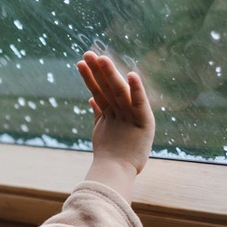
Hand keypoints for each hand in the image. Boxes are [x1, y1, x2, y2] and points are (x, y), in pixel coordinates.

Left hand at [76, 52, 155, 201]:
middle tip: (89, 53)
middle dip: (99, 70)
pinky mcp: (144, 124)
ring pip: (118, 93)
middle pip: (109, 87)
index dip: (91, 77)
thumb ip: (100, 113)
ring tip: (98, 57)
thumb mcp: (105, 129)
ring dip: (108, 75)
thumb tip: (91, 97)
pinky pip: (139, 104)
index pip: (101, 91)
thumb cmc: (115, 155)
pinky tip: (132, 76)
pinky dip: (136, 90)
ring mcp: (132, 117)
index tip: (83, 62)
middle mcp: (125, 112)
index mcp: (116, 112)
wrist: (118, 173)